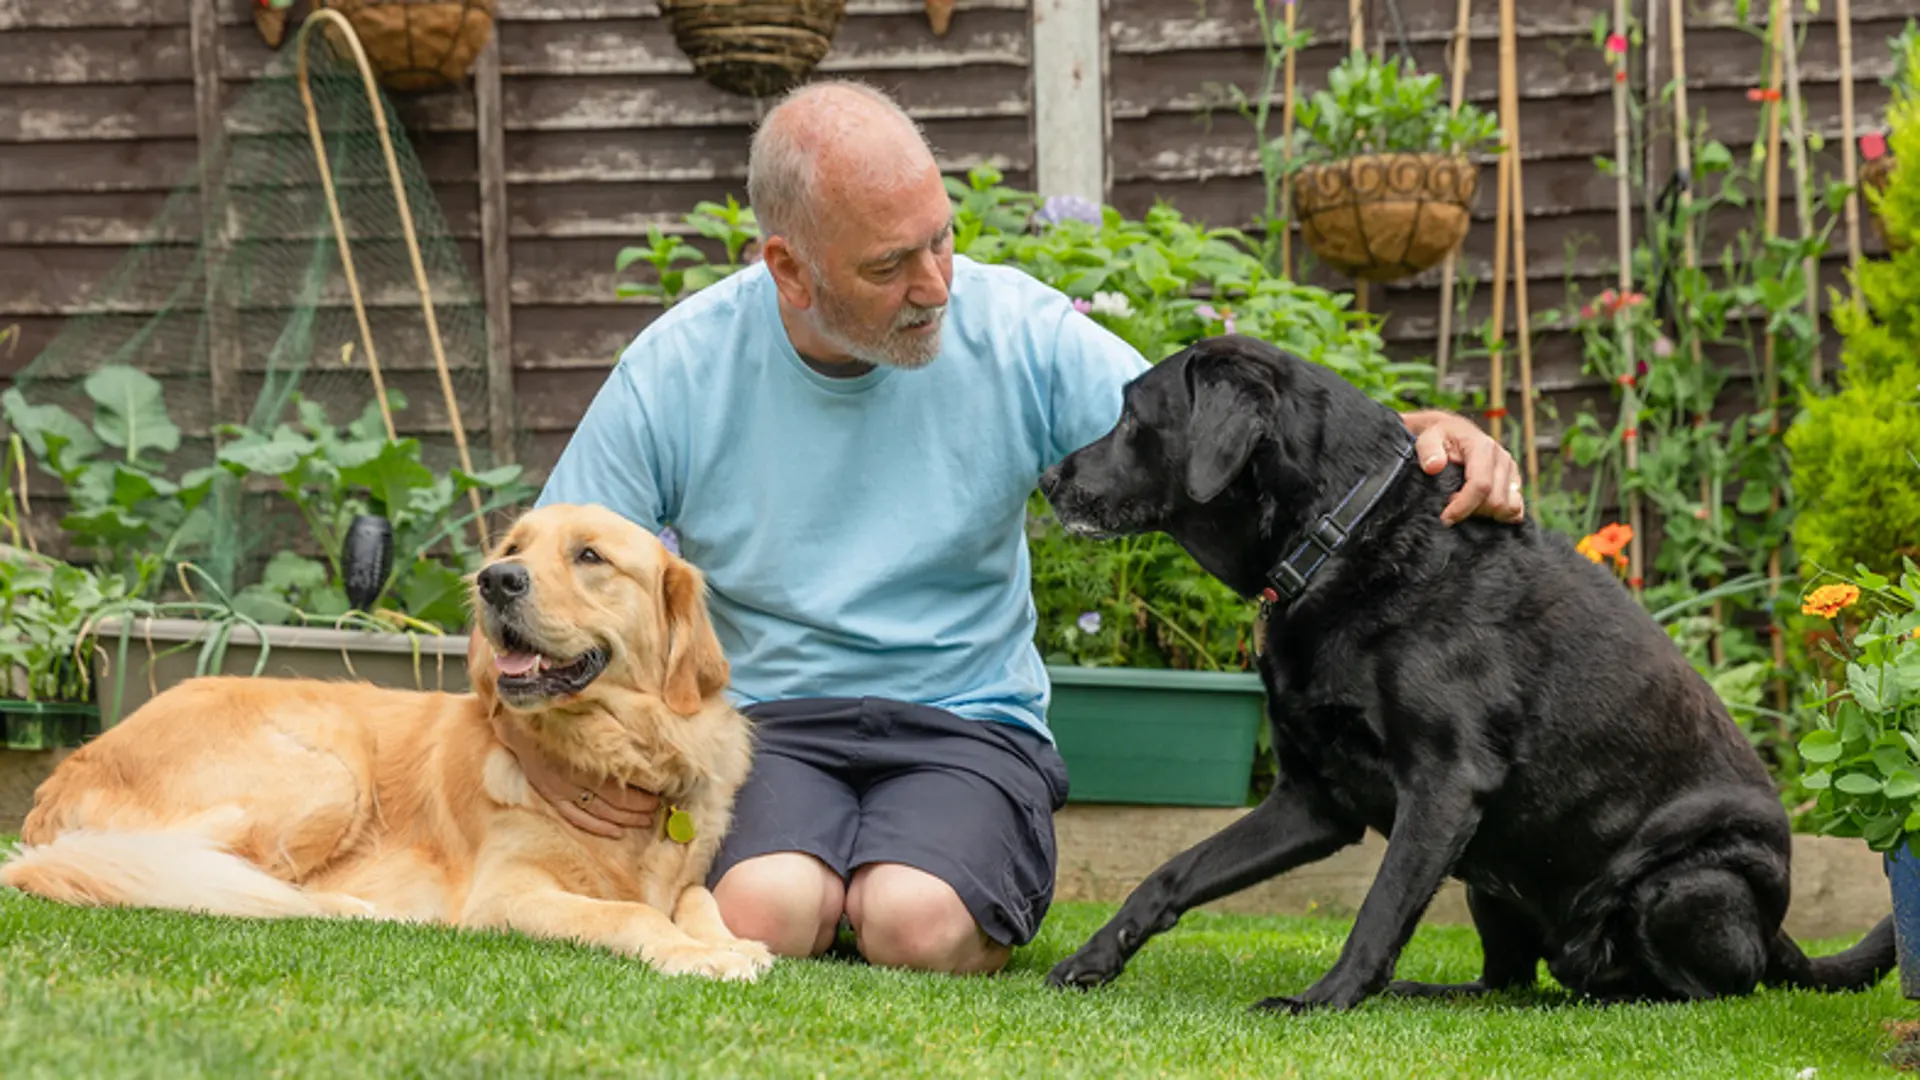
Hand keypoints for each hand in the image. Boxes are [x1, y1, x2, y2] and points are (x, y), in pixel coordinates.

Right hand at [488, 710, 659, 838]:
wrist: (522, 720)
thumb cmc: (562, 714)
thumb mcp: (594, 717)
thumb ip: (617, 734)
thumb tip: (647, 745)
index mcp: (587, 760)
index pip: (621, 786)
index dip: (643, 793)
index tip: (661, 792)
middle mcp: (574, 779)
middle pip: (614, 802)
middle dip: (638, 807)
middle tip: (657, 809)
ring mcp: (560, 790)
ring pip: (598, 813)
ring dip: (624, 820)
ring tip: (644, 821)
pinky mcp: (550, 794)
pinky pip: (576, 817)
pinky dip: (598, 827)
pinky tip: (616, 832)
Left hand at [1400, 410, 1525, 525]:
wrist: (1453, 433)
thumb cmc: (1440, 438)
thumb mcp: (1428, 438)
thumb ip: (1428, 450)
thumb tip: (1434, 467)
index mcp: (1483, 447)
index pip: (1481, 485)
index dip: (1464, 506)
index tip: (1446, 518)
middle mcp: (1502, 458)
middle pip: (1495, 501)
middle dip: (1472, 511)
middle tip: (1451, 507)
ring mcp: (1511, 470)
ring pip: (1508, 508)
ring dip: (1486, 515)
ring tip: (1466, 507)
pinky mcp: (1514, 481)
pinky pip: (1517, 509)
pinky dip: (1500, 515)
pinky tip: (1481, 511)